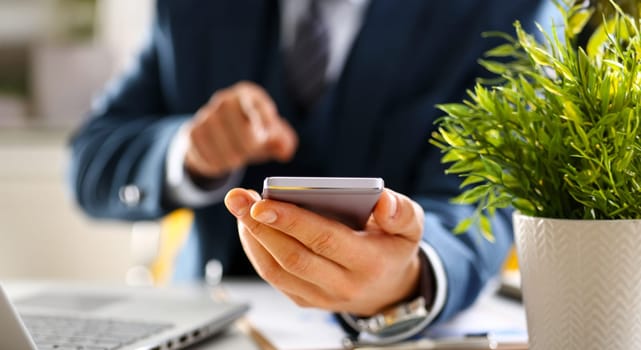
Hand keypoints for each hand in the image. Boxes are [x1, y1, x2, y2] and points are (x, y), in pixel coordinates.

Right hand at [185, 81, 297, 178]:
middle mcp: (225, 100)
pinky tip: (221, 161)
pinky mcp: (191, 133)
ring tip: (237, 158)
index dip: (261, 118)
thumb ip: (284, 141)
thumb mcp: (272, 135)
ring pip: (219, 141)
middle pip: (236, 123)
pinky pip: (204, 152)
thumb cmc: (253, 133)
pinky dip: (215, 162)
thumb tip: (284, 150)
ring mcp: (205, 115)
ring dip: (231, 157)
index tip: (265, 135)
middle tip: (251, 151)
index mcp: (248, 94)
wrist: (220, 138)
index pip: (254, 102)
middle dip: (247, 144)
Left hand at [224, 188, 422, 315]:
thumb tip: (383, 201)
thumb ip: (401, 212)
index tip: (262, 202)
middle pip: (293, 257)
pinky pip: (274, 277)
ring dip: (252, 238)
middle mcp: (343, 286)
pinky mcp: (306, 300)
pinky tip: (248, 226)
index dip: (291, 221)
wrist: (390, 288)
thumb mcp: (411, 226)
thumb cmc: (393, 246)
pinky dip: (256, 250)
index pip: (324, 240)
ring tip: (238, 207)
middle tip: (238, 199)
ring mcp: (322, 297)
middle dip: (260, 226)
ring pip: (277, 270)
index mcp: (369, 263)